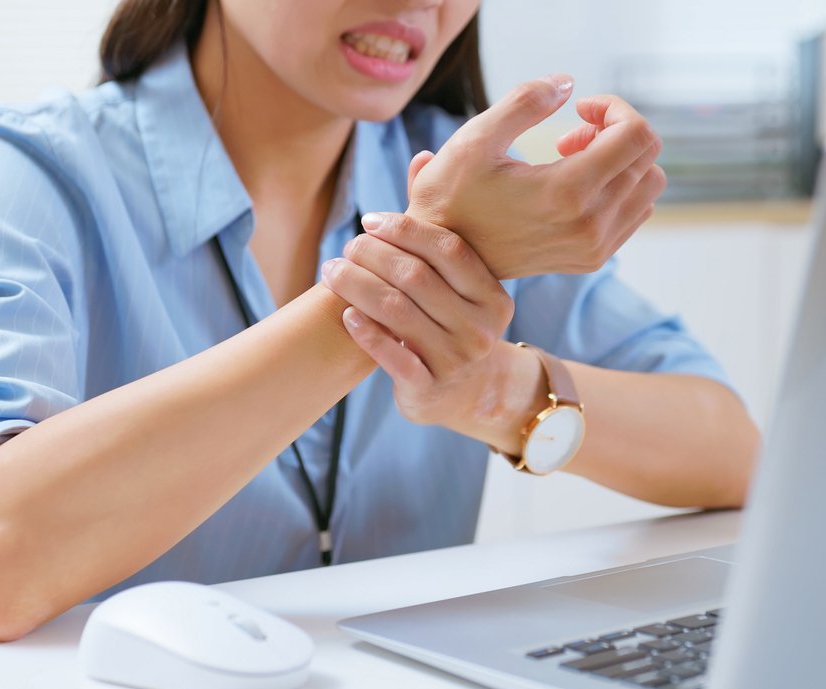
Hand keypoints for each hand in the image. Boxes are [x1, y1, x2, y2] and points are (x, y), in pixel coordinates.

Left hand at [321, 213, 543, 447]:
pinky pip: (392, 354)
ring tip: (331, 272)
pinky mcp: (430, 388)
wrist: (464, 394)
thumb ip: (435, 225)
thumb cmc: (451, 324)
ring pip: (397, 311)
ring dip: (357, 287)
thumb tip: (421, 157)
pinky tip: (345, 314)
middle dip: (374, 255)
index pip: (448, 250)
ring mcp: (458, 361)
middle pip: (417, 278)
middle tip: (346, 247)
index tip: (370, 220)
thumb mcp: (456, 283)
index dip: (406, 229)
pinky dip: (365, 331)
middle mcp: (482, 329)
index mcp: (493, 296)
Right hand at [405, 75, 665, 279]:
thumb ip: (525, 101)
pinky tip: (578, 185)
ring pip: (649, 185)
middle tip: (570, 134)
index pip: (637, 135)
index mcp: (567, 192)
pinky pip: (636, 212)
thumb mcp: (476, 139)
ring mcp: (595, 247)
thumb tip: (568, 85)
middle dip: (615, 131)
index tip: (579, 109)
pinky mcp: (593, 259)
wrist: (443, 261)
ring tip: (574, 159)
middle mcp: (590, 224)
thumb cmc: (451, 196)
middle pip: (647, 157)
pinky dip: (620, 187)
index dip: (614, 107)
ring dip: (621, 160)